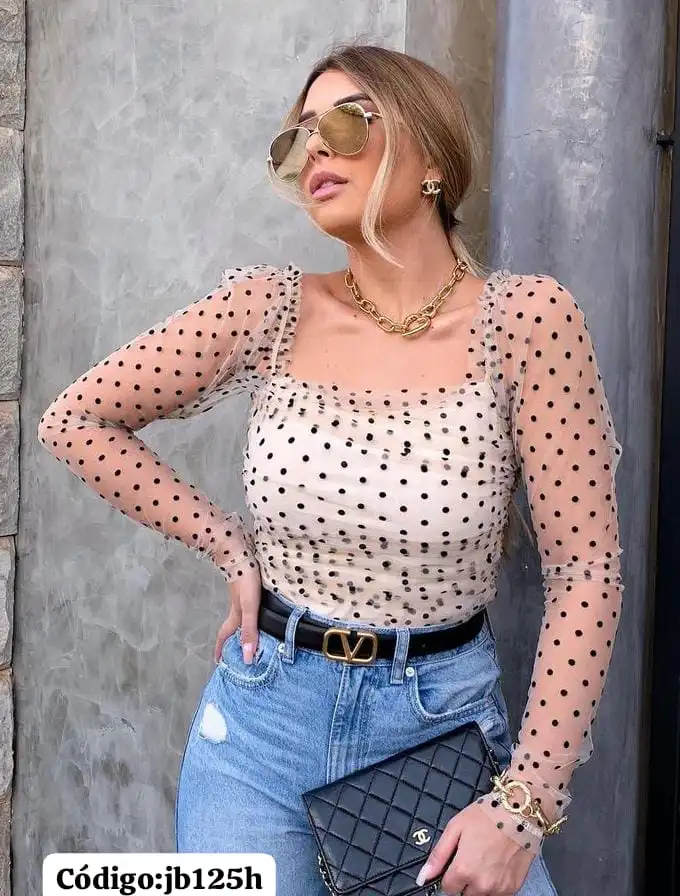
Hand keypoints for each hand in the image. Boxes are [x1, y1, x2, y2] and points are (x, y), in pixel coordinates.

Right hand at [213, 562, 262, 664]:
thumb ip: (250, 630)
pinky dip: (249, 615)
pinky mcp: (247, 587)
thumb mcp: (249, 607)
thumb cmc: (245, 580)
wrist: (239, 554)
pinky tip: (256, 612)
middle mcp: (237, 607)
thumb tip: (248, 657)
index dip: (221, 649)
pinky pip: (247, 607)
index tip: (218, 662)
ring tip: (248, 636)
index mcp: (236, 614)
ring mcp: (241, 596)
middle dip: (232, 641)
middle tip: (236, 653)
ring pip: (240, 617)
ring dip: (241, 628)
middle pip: (232, 627)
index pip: (225, 635)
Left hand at [416, 802, 532, 895]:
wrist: (520, 813)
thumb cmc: (487, 816)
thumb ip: (438, 856)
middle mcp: (481, 885)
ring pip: (481, 895)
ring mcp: (499, 889)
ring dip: (480, 883)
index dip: (449, 875)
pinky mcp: (513, 888)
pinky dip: (495, 884)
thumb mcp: (455, 828)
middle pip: (465, 894)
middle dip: (465, 880)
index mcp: (463, 870)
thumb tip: (422, 877)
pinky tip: (497, 864)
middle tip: (472, 857)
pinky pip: (498, 893)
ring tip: (486, 859)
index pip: (448, 888)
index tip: (455, 863)